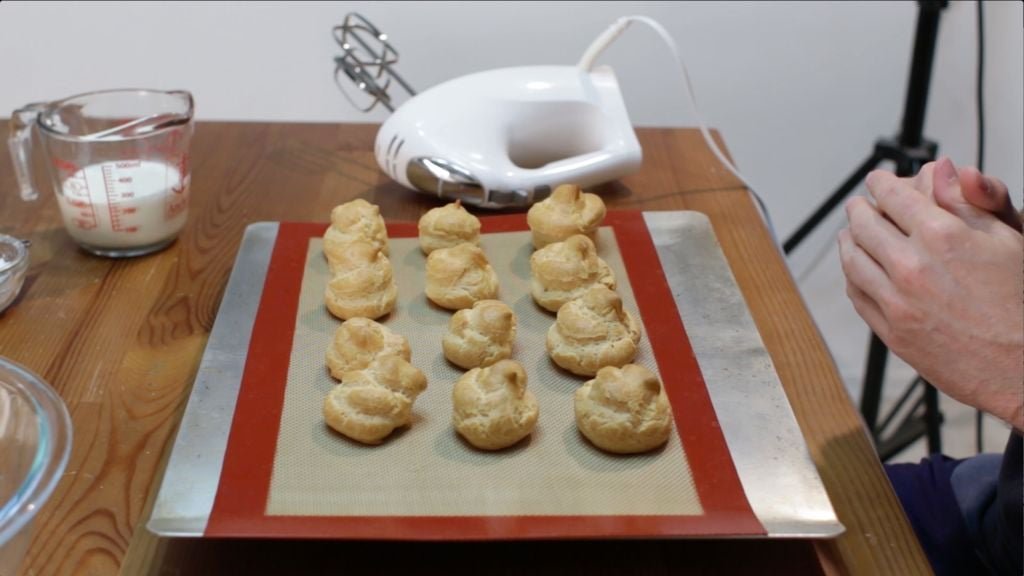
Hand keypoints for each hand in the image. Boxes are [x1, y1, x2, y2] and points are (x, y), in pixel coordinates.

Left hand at [839, 157, 1023, 430]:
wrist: (1023, 366)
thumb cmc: (1022, 302)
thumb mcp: (1005, 239)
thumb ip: (966, 202)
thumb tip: (940, 169)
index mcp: (940, 236)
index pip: (893, 197)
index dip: (881, 184)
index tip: (877, 181)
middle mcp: (911, 267)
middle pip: (864, 225)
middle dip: (859, 210)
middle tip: (858, 205)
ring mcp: (896, 302)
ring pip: (853, 260)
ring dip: (848, 240)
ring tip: (850, 233)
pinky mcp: (891, 331)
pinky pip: (857, 295)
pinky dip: (852, 275)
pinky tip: (857, 269)